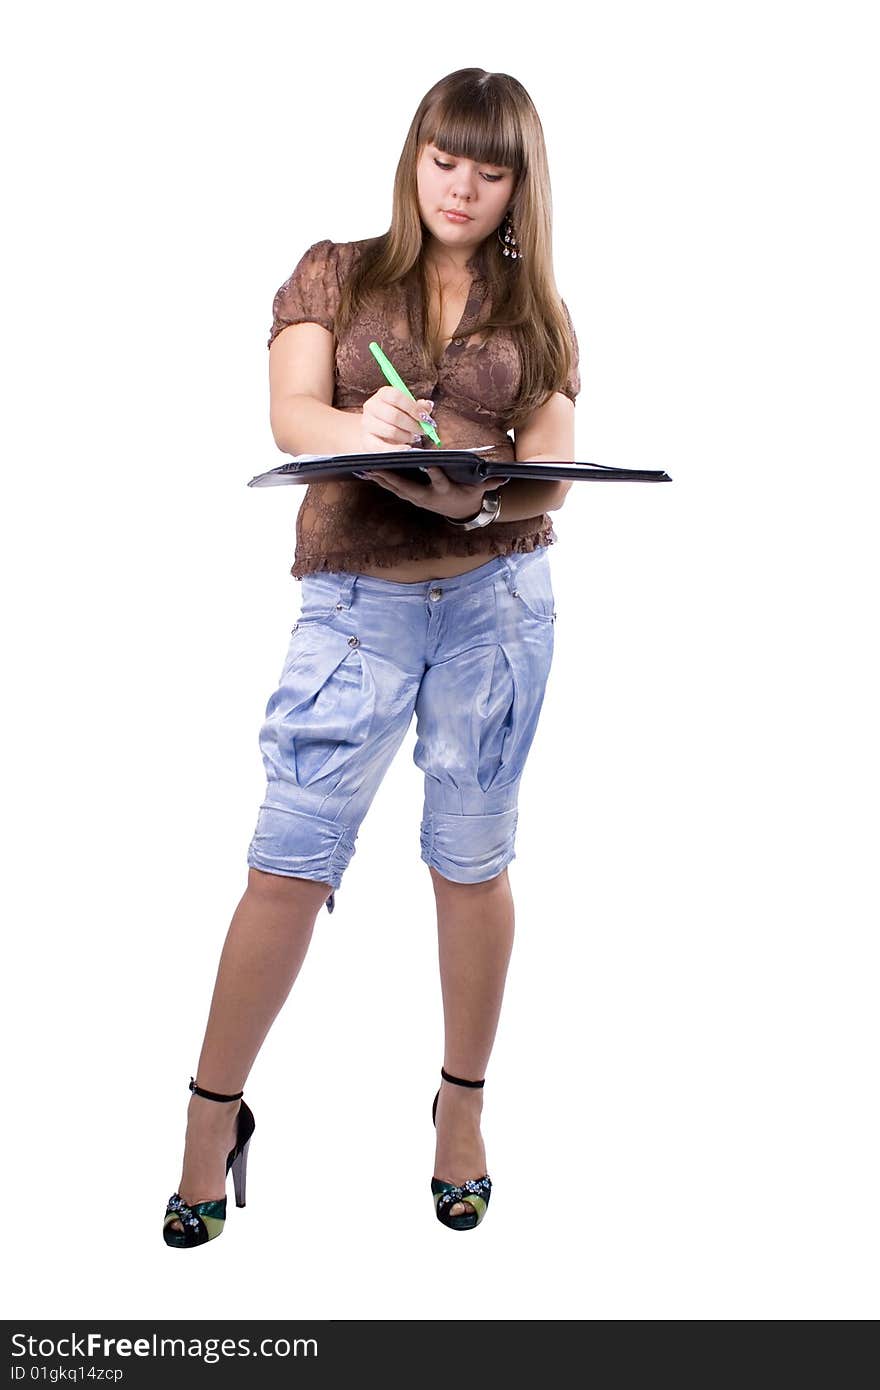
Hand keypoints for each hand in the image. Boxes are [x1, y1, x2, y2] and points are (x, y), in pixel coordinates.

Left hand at [352, 465, 510, 518]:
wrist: (460, 512)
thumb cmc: (468, 495)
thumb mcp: (480, 490)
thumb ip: (490, 483)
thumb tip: (504, 478)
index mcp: (444, 491)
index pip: (439, 480)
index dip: (434, 472)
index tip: (428, 462)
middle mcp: (426, 496)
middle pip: (407, 486)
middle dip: (391, 477)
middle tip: (376, 467)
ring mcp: (416, 497)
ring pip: (395, 487)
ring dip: (379, 479)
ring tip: (364, 468)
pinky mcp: (410, 496)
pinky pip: (392, 488)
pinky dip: (380, 480)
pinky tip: (366, 472)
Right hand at [359, 386, 435, 451]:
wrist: (375, 431)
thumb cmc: (394, 418)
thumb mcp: (407, 408)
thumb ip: (419, 406)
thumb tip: (428, 406)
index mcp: (383, 394)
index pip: (396, 397)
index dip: (413, 408)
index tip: (425, 417)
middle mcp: (372, 406)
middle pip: (394, 415)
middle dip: (412, 425)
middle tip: (422, 430)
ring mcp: (367, 424)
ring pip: (391, 431)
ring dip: (406, 436)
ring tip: (412, 437)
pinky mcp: (367, 440)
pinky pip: (383, 447)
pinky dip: (397, 449)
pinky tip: (406, 448)